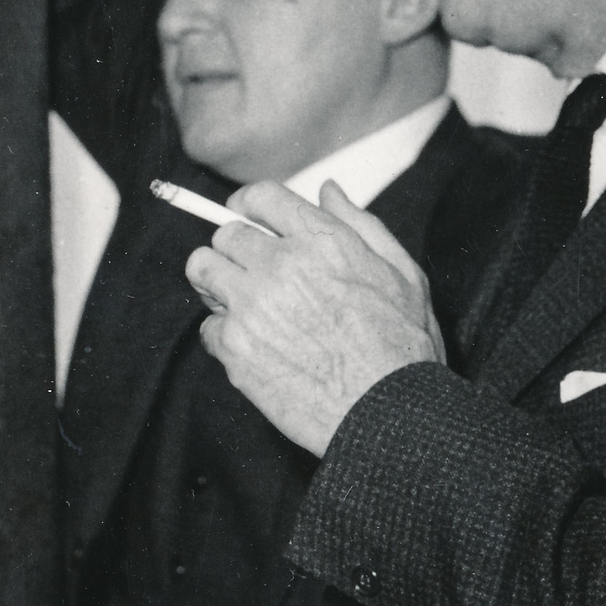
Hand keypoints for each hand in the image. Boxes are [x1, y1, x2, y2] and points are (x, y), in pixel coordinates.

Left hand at [184, 179, 445, 455]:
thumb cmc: (403, 347)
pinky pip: (207, 326)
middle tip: (252, 272)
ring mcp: (252, 306)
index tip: (246, 218)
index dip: (247, 205)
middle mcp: (281, 266)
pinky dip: (225, 335)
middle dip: (235, 249)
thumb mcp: (402, 274)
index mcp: (322, 241)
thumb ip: (361, 225)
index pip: (259, 196)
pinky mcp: (235, 347)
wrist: (389, 414)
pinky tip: (257, 346)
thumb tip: (328, 191)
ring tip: (243, 302)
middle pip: (224, 234)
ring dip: (217, 283)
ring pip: (202, 270)